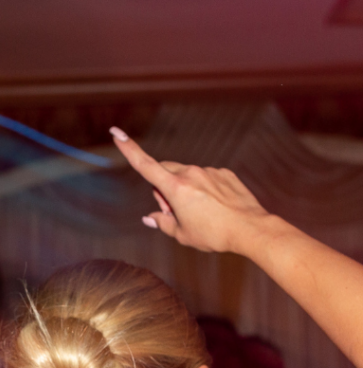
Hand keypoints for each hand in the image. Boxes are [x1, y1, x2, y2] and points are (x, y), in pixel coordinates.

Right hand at [110, 128, 271, 253]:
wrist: (250, 228)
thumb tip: (150, 218)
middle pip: (165, 173)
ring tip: (198, 214)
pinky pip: (205, 178)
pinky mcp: (224, 174)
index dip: (129, 149)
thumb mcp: (181, 234)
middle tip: (172, 213)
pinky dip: (202, 191)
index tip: (116, 133)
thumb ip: (162, 223)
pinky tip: (214, 207)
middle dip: (162, 189)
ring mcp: (209, 172)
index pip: (145, 165)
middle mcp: (191, 174)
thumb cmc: (213, 234)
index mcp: (175, 188)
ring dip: (183, 191)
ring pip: (186, 177)